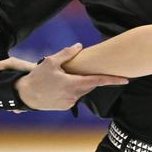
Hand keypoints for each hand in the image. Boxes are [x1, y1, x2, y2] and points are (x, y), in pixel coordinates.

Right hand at [0, 43, 128, 110]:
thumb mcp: (50, 62)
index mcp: (73, 83)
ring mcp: (71, 102)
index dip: (113, 80)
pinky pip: (75, 96)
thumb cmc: (37, 77)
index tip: (126, 80)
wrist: (25, 96)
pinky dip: (72, 90)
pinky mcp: (67, 106)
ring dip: (78, 83)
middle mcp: (75, 95)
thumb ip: (67, 54)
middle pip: (90, 84)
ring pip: (82, 90)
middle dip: (88, 77)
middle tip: (75, 71)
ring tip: (61, 79)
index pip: (98, 81)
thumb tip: (79, 45)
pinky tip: (59, 87)